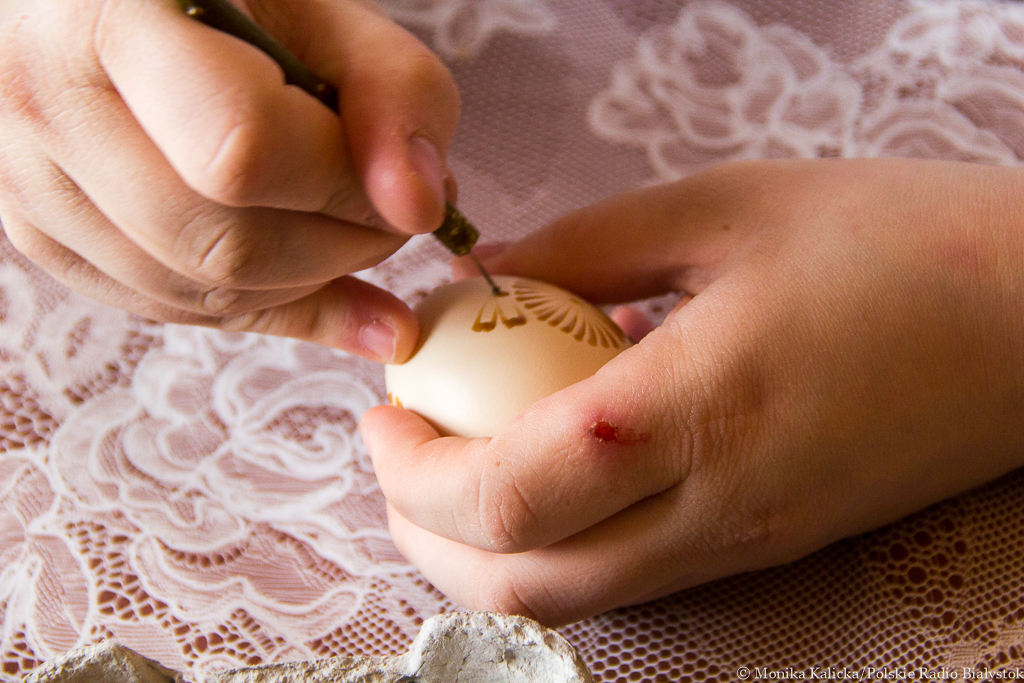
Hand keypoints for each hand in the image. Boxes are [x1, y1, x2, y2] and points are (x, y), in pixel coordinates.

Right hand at [0, 0, 458, 361]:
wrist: (115, 14)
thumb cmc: (225, 1)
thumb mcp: (324, 17)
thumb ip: (396, 94)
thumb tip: (422, 207)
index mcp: (105, 18)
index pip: (243, 153)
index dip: (347, 188)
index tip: (406, 187)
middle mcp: (46, 106)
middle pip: (223, 245)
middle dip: (342, 248)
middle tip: (387, 216)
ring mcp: (29, 184)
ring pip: (200, 294)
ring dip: (310, 283)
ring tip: (347, 228)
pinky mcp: (44, 238)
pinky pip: (174, 310)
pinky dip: (265, 303)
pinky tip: (316, 277)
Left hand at [360, 158, 1023, 624]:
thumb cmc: (891, 243)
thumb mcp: (721, 209)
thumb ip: (584, 247)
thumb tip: (486, 281)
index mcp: (699, 411)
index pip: (511, 496)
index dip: (416, 471)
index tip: (385, 409)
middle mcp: (718, 506)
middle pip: (526, 582)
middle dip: (425, 533)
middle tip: (397, 450)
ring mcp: (746, 541)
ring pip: (575, 598)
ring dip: (483, 549)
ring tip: (448, 466)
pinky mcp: (767, 543)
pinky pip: (631, 574)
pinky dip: (554, 542)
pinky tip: (543, 470)